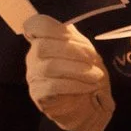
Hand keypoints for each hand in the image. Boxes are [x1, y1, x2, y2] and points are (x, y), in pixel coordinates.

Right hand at [22, 14, 114, 130]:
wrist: (90, 105)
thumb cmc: (87, 74)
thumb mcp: (87, 52)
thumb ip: (76, 39)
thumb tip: (69, 28)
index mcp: (46, 40)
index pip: (35, 25)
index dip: (50, 26)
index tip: (70, 35)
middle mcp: (34, 55)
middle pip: (43, 46)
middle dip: (73, 51)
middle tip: (93, 60)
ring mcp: (34, 75)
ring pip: (49, 66)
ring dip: (77, 70)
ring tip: (96, 76)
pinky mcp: (38, 93)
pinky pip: (52, 86)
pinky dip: (74, 85)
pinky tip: (88, 87)